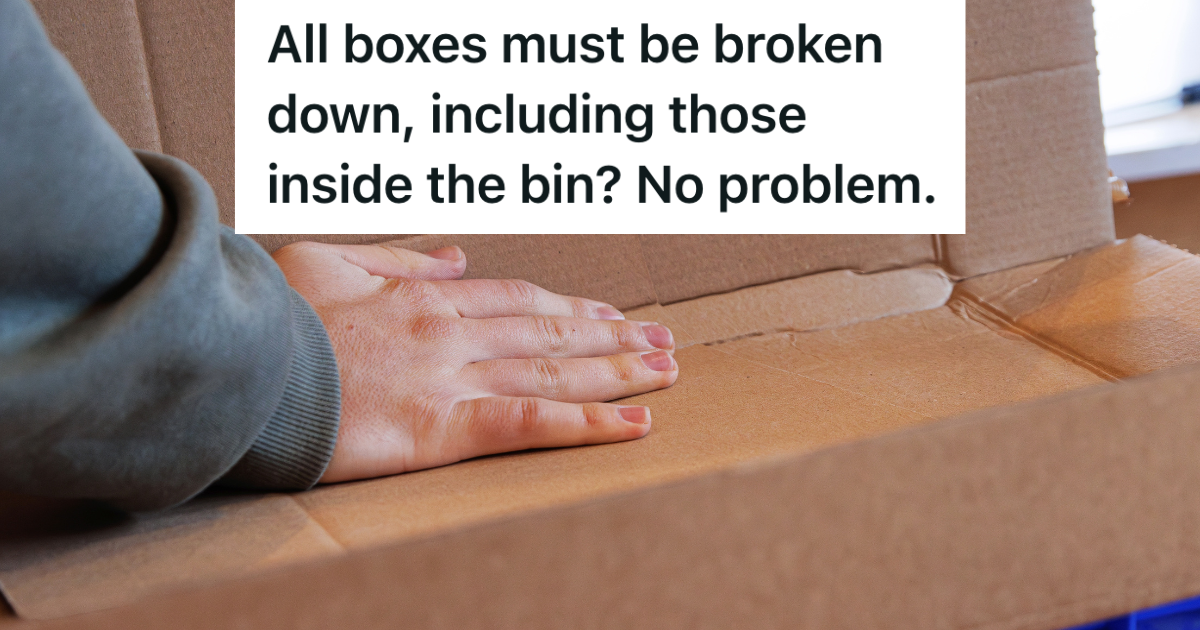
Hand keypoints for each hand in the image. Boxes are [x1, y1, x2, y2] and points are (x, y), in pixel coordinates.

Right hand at [272, 242, 677, 482]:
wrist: (234, 366)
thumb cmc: (267, 318)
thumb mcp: (322, 260)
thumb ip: (393, 256)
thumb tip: (454, 256)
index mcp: (422, 296)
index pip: (517, 299)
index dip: (568, 305)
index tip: (607, 313)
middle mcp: (450, 331)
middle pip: (551, 329)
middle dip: (613, 336)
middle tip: (662, 339)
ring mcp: (452, 376)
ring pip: (555, 369)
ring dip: (619, 371)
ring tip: (667, 371)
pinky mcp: (444, 426)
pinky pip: (531, 421)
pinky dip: (588, 422)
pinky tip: (634, 424)